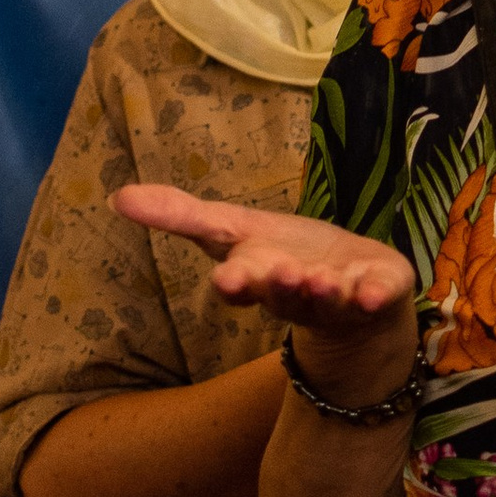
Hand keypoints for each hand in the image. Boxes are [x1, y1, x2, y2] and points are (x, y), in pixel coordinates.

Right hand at [114, 185, 417, 407]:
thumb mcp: (231, 231)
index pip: (241, 284)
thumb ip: (181, 215)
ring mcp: (339, 298)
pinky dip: (377, 296)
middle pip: (284, 294)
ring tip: (323, 282)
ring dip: (324, 293)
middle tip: (281, 274)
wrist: (349, 295)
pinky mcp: (378, 294)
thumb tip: (117, 197)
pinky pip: (379, 297)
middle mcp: (296, 294)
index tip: (227, 282)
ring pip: (328, 299)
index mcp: (258, 278)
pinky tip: (376, 293)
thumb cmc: (282, 258)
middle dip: (280, 286)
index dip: (235, 284)